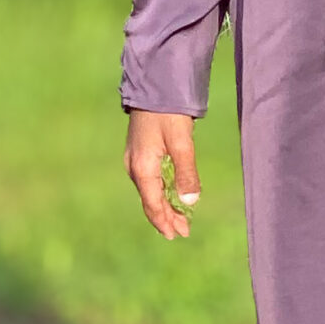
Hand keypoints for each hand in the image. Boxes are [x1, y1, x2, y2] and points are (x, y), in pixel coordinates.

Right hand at [125, 111, 201, 240]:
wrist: (155, 87)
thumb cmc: (169, 114)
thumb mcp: (182, 143)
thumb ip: (186, 174)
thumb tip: (190, 203)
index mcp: (142, 169)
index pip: (153, 204)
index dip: (165, 222)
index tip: (177, 235)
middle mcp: (134, 167)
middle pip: (150, 200)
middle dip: (166, 217)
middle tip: (182, 232)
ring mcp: (135, 160)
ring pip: (150, 191)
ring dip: (165, 206)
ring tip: (179, 219)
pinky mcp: (141, 153)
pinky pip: (150, 180)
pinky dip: (162, 192)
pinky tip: (171, 196)